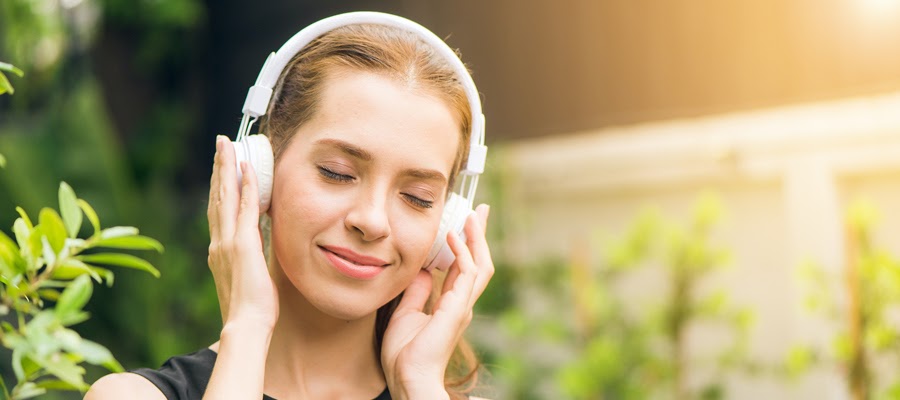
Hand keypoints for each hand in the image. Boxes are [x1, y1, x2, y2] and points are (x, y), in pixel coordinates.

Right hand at [207, 135, 278, 329]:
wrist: (246, 325)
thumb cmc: (251, 307)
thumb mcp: (250, 275)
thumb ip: (251, 257)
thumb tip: (259, 246)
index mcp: (220, 250)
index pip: (219, 210)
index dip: (221, 185)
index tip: (224, 166)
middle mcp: (219, 242)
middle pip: (218, 196)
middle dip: (220, 168)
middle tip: (223, 143)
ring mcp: (228, 242)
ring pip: (226, 196)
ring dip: (228, 168)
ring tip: (229, 145)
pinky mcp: (243, 245)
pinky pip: (245, 209)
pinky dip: (245, 187)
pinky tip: (248, 169)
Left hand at [381, 204, 493, 398]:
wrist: (409, 377)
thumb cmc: (405, 355)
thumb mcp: (406, 314)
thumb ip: (416, 293)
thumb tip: (421, 271)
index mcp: (450, 305)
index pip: (462, 268)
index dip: (464, 245)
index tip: (463, 223)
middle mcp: (461, 303)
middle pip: (478, 262)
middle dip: (479, 235)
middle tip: (479, 211)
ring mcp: (462, 305)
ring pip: (479, 264)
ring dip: (476, 238)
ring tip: (472, 215)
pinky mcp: (458, 307)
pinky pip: (467, 273)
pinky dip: (463, 252)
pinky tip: (453, 236)